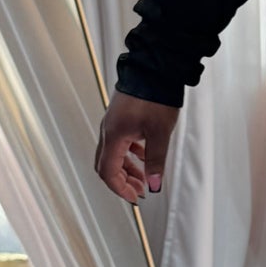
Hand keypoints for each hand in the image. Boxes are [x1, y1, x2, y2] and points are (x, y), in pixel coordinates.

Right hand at [94, 90, 179, 204]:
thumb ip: (156, 161)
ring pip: (113, 154)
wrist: (155, 68)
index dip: (120, 189)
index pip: (108, 172)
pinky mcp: (120, 116)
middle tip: (138, 191)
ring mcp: (113, 122)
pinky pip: (119, 142)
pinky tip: (143, 155)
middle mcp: (108, 130)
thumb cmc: (155, 96)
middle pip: (106, 165)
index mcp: (114, 136)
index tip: (134, 198)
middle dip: (121, 181)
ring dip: (126, 168)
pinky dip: (129, 154)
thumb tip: (153, 185)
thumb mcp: (160, 133)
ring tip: (143, 177)